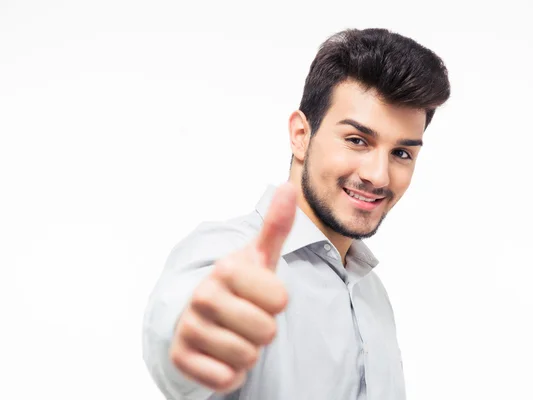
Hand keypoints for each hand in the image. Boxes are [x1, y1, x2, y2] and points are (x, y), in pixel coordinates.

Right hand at [170, 183, 296, 392]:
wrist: (201, 314)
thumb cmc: (240, 285)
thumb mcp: (260, 256)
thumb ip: (277, 226)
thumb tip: (288, 187)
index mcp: (226, 269)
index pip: (280, 300)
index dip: (278, 302)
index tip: (263, 295)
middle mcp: (202, 296)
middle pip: (266, 332)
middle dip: (264, 330)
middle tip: (249, 317)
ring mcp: (189, 327)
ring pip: (247, 357)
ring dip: (248, 352)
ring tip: (235, 334)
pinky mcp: (181, 358)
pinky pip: (225, 379)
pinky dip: (231, 373)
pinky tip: (221, 354)